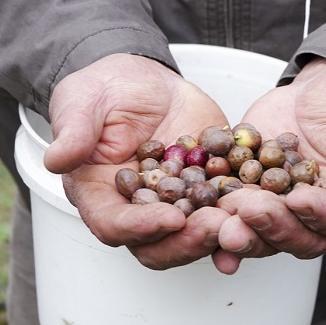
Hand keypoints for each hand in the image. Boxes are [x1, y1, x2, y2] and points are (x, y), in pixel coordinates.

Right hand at [43, 53, 231, 269]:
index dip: (141, 227)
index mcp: (100, 197)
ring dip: (223, 233)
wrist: (143, 81)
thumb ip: (74, 131)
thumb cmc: (103, 90)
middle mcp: (139, 210)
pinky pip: (228, 206)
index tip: (170, 217)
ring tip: (246, 221)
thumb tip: (57, 159)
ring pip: (198, 233)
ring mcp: (177, 202)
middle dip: (189, 240)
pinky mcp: (208, 188)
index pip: (115, 225)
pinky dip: (246, 210)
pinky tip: (268, 205)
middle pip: (160, 243)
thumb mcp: (82, 101)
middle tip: (216, 227)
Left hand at [213, 58, 325, 273]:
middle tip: (247, 211)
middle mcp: (317, 216)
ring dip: (238, 229)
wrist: (322, 92)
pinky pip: (230, 208)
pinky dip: (212, 213)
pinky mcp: (250, 193)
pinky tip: (192, 210)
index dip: (322, 214)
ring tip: (217, 219)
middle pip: (296, 236)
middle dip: (271, 227)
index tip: (301, 199)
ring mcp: (281, 208)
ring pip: (260, 231)